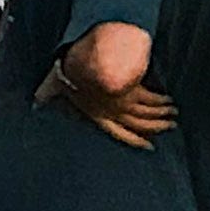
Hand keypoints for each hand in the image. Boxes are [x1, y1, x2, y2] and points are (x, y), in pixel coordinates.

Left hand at [45, 60, 176, 148]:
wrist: (84, 64)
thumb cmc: (68, 73)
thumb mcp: (56, 87)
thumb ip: (48, 96)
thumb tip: (36, 103)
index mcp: (96, 115)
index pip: (119, 133)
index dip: (136, 140)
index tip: (150, 146)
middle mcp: (112, 113)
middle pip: (140, 125)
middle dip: (156, 127)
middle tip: (170, 128)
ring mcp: (124, 104)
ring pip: (148, 114)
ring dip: (162, 114)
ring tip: (173, 115)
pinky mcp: (132, 92)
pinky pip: (151, 99)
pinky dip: (160, 101)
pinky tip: (168, 101)